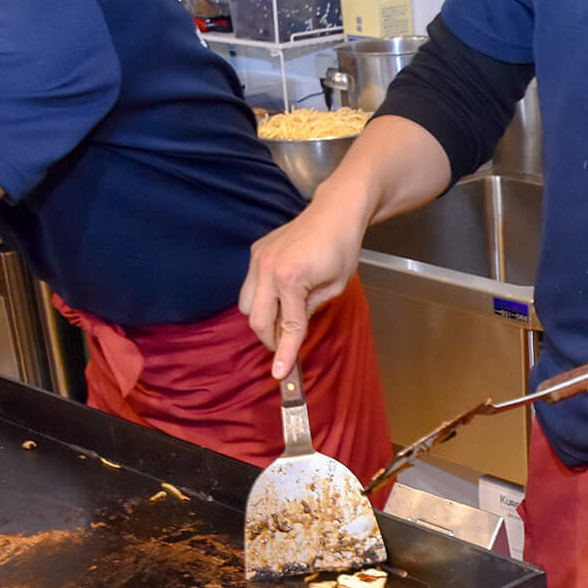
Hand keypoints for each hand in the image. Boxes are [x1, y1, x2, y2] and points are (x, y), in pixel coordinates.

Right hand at [239, 200, 365, 378]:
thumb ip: (309, 312)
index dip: (285, 353)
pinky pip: (249, 286)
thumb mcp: (334, 287)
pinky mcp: (256, 252)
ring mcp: (258, 259)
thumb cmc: (342, 248)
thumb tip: (292, 332)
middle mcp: (268, 268)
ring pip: (245, 305)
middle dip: (270, 338)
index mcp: (291, 279)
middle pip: (256, 320)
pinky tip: (280, 297)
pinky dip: (261, 299)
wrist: (334, 212)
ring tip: (284, 319)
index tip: (280, 375)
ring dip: (262, 319)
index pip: (287, 326)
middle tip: (286, 345)